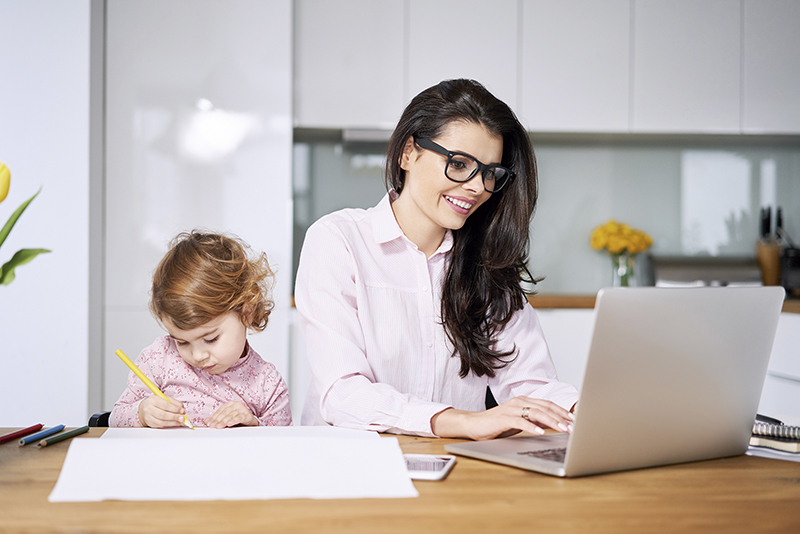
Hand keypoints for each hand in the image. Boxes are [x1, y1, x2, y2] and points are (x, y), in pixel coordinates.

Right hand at [138, 395, 186, 427]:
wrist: (145, 407)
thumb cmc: (157, 402)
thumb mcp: (166, 398)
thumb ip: (175, 402)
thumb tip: (182, 409)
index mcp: (153, 400)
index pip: (165, 405)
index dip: (174, 408)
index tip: (182, 410)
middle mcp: (149, 408)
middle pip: (163, 414)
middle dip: (174, 417)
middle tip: (182, 418)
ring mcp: (148, 417)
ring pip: (162, 422)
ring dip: (173, 422)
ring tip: (180, 422)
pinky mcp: (150, 423)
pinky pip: (161, 426)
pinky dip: (170, 425)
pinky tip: (175, 423)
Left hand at [205, 401, 257, 428]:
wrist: (251, 422)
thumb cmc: (238, 419)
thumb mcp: (226, 419)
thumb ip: (217, 419)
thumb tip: (206, 421)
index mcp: (230, 404)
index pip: (220, 410)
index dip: (214, 417)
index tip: (209, 424)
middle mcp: (236, 405)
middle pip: (225, 412)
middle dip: (218, 420)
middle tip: (213, 426)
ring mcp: (242, 409)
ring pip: (231, 415)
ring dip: (224, 421)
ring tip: (219, 426)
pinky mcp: (247, 415)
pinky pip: (240, 417)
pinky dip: (234, 420)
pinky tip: (229, 423)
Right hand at [431, 396, 574, 440]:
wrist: (474, 424)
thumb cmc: (497, 424)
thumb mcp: (520, 422)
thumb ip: (534, 420)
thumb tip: (553, 424)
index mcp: (524, 401)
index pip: (548, 404)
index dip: (562, 411)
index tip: (575, 420)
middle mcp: (519, 402)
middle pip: (545, 408)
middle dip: (561, 418)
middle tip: (573, 427)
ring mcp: (511, 408)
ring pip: (536, 413)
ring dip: (551, 422)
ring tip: (562, 429)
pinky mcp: (503, 417)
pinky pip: (520, 421)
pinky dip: (532, 427)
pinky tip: (540, 432)